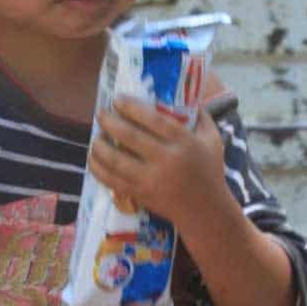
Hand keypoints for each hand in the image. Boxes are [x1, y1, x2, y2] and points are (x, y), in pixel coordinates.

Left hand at [88, 95, 225, 229]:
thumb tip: (188, 94)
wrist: (205, 211)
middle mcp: (166, 159)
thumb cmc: (209, 171)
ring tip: (96, 136)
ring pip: (116, 159)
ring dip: (100, 145)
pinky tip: (93, 158)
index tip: (117, 99)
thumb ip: (201, 116)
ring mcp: (151, 179)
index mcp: (184, 142)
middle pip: (130, 136)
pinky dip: (98, 168)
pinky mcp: (140, 194)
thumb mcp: (213, 140)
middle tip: (101, 113)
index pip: (153, 119)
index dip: (132, 107)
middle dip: (110, 122)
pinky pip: (112, 180)